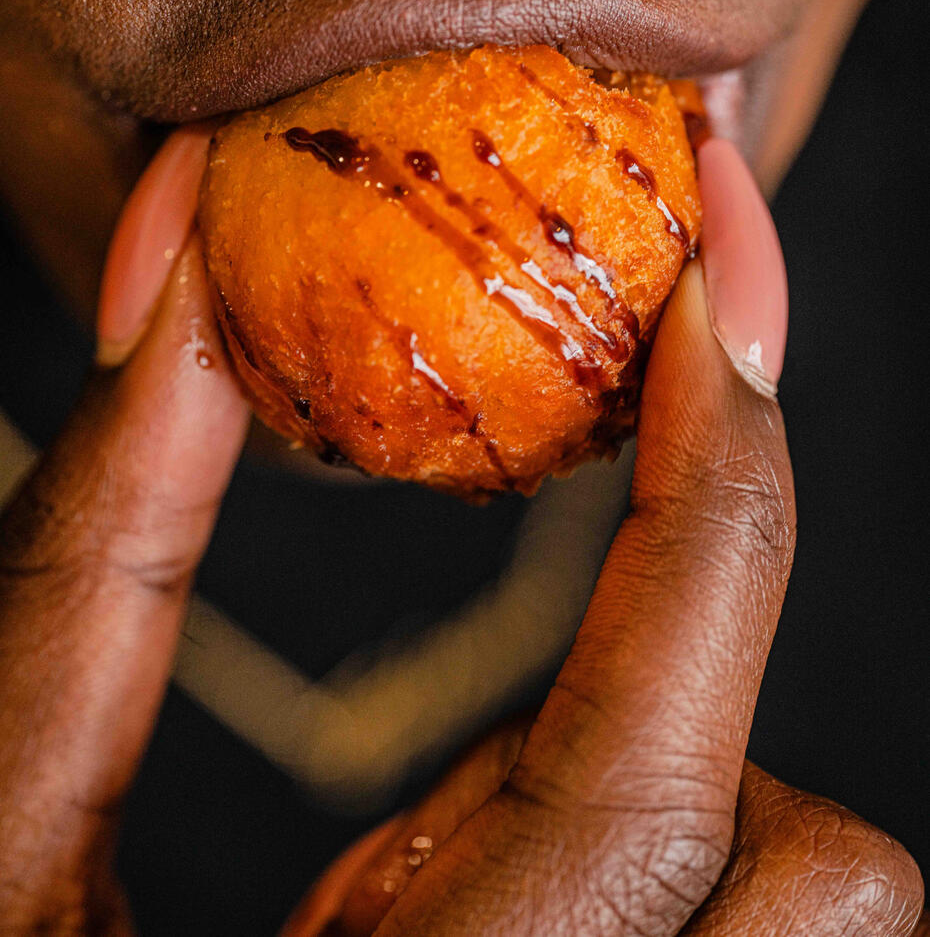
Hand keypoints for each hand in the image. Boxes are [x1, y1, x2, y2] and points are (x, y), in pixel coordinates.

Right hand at [0, 135, 923, 936]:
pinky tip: (474, 919)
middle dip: (689, 733)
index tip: (724, 293)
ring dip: (677, 821)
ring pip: (816, 925)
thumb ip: (100, 560)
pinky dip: (655, 891)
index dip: (720, 493)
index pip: (648, 783)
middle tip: (499, 742)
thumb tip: (181, 294)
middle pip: (825, 889)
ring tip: (461, 867)